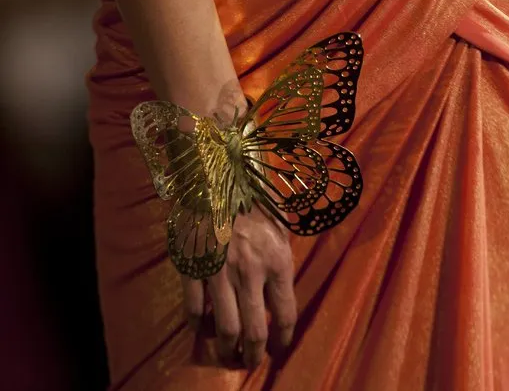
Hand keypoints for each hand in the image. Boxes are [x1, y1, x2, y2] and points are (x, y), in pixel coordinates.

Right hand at [181, 205, 295, 369]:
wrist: (214, 175)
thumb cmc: (253, 197)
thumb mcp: (280, 225)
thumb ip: (282, 256)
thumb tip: (283, 286)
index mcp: (277, 261)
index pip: (286, 315)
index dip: (284, 339)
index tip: (279, 348)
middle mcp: (251, 273)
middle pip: (255, 332)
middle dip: (253, 356)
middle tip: (250, 363)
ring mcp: (219, 274)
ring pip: (224, 329)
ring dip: (227, 350)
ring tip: (227, 356)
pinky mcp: (193, 269)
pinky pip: (194, 311)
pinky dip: (199, 327)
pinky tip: (204, 329)